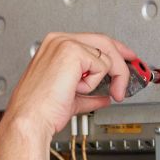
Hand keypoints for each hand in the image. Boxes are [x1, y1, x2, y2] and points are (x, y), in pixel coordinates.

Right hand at [2, 32, 135, 138]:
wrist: (30, 119)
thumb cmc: (40, 110)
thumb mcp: (71, 97)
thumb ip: (90, 92)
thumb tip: (104, 95)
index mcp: (54, 46)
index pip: (93, 41)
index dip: (114, 51)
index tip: (127, 59)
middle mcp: (58, 41)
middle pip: (104, 42)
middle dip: (122, 61)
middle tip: (129, 78)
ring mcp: (64, 44)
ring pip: (106, 56)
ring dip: (104, 80)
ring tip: (86, 93)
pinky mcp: (72, 52)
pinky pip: (102, 67)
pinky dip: (94, 84)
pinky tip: (76, 90)